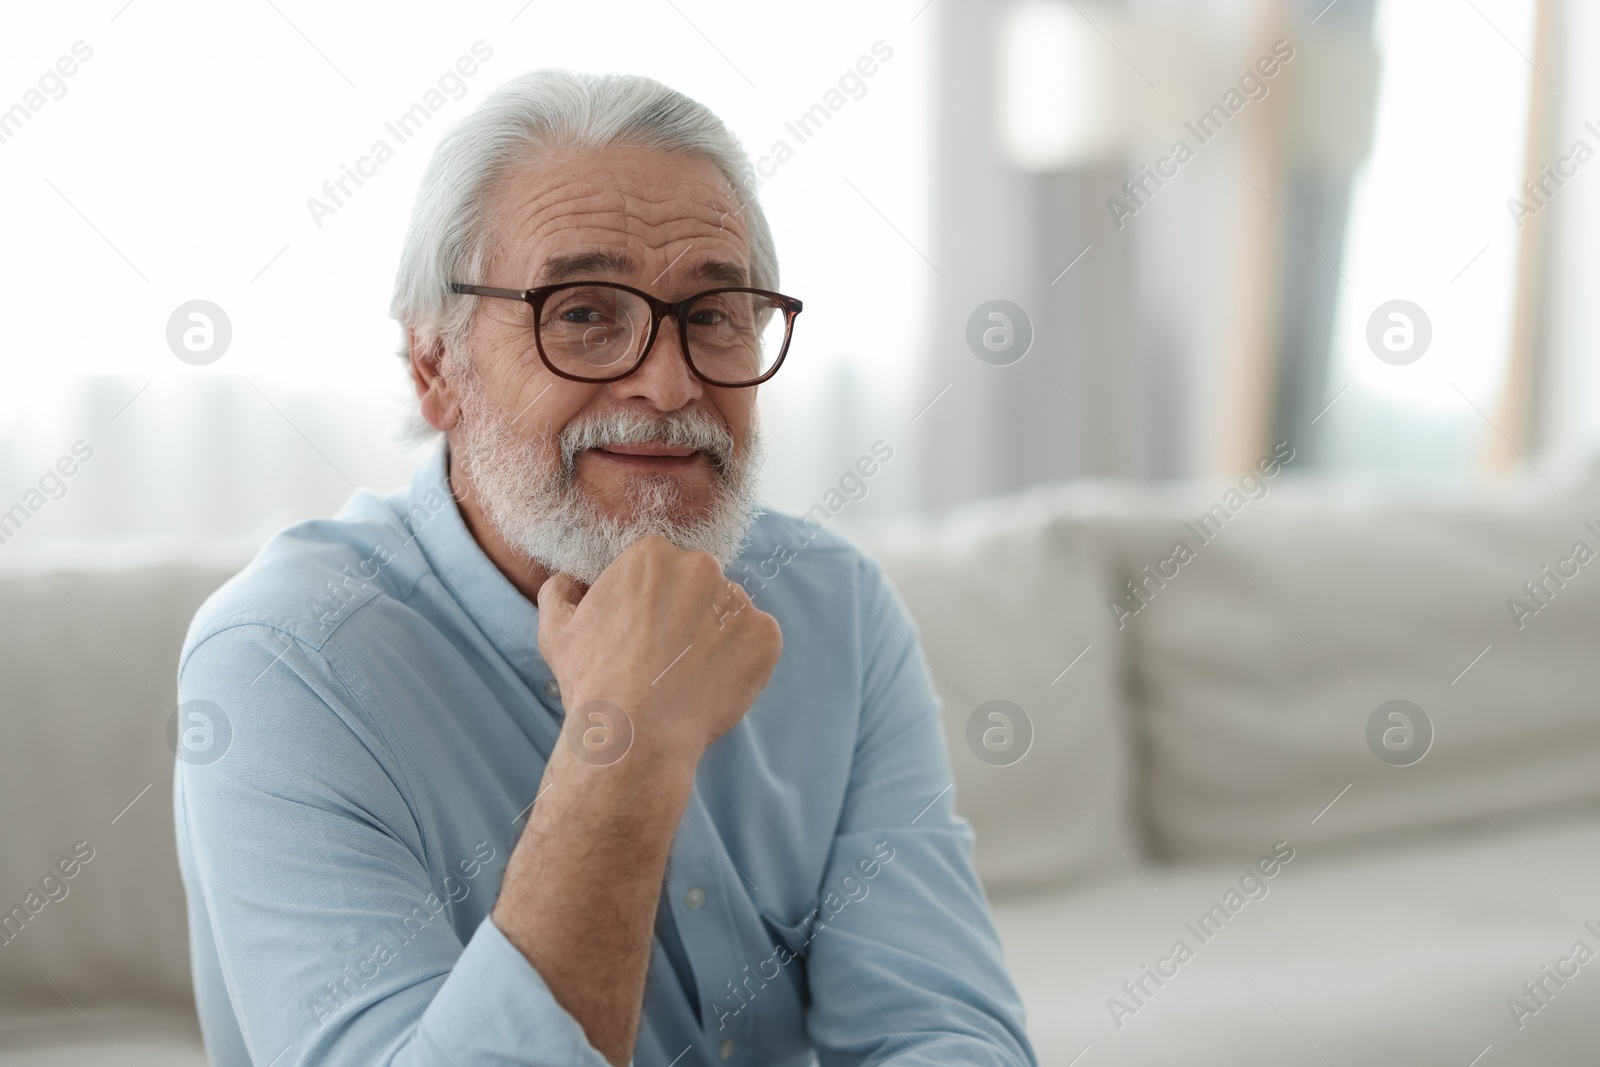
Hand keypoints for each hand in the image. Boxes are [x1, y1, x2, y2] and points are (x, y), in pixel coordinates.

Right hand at [536, 536, 782, 765]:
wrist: (635, 733)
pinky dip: (743, 662)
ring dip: (716, 637)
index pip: (661, 569)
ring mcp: (738, 602)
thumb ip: (559, 593)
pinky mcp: (765, 636)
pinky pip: (757, 644)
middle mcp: (701, 566)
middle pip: (700, 586)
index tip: (643, 632)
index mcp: (653, 554)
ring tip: (689, 676)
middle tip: (667, 657)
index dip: (652, 603)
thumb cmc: (593, 679)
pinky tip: (713, 685)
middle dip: (687, 614)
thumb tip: (567, 582)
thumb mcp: (557, 630)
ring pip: (729, 615)